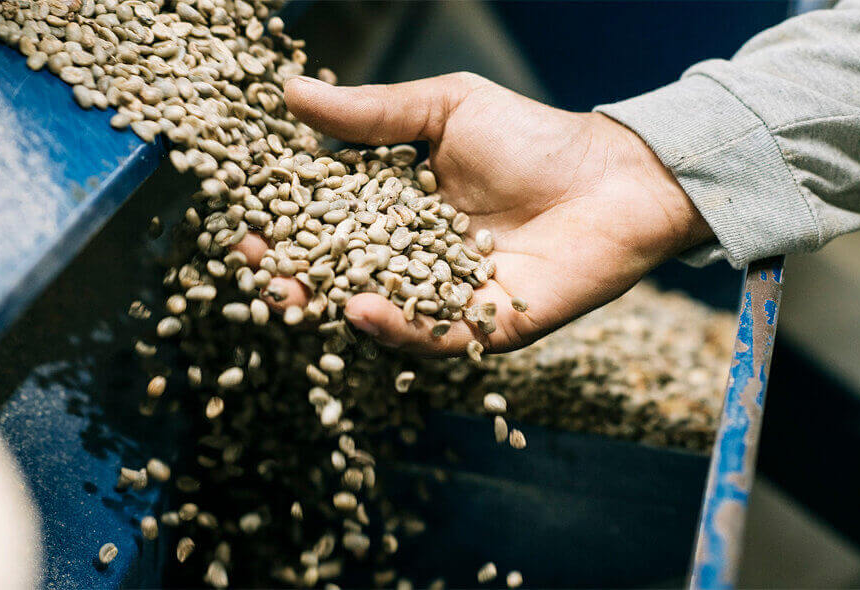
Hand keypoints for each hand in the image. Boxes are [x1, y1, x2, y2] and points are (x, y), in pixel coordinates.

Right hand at [237, 72, 712, 354]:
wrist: (614, 175)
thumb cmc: (532, 137)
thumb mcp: (444, 109)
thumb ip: (372, 115)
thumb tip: (290, 94)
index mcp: (400, 210)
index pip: (331, 222)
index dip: (288, 221)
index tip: (245, 215)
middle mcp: (416, 259)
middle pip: (344, 273)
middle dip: (295, 272)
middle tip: (254, 266)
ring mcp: (447, 297)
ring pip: (380, 311)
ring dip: (331, 305)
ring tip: (291, 295)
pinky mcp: (485, 327)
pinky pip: (433, 335)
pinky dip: (396, 327)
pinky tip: (358, 309)